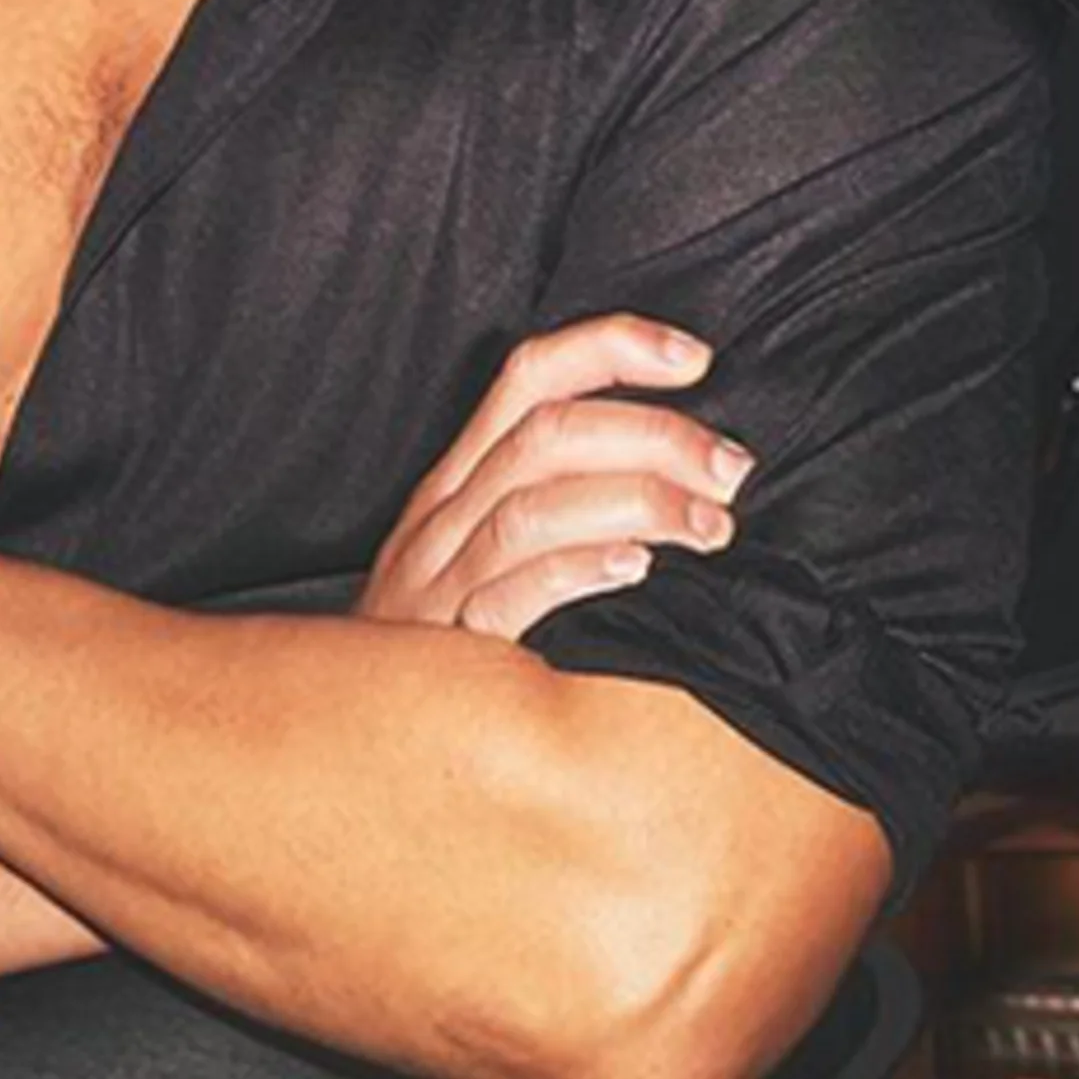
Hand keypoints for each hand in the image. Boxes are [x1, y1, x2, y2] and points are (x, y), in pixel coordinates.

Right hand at [360, 314, 752, 641]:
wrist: (348, 730)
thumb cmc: (442, 637)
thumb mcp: (482, 551)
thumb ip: (558, 501)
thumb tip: (686, 471)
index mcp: (459, 477)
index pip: (530, 375)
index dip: (612, 347)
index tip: (695, 357)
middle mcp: (444, 514)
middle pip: (548, 435)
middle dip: (653, 435)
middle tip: (731, 469)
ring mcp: (438, 580)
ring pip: (533, 506)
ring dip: (638, 502)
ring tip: (712, 526)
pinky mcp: (444, 650)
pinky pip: (509, 594)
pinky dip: (576, 570)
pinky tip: (636, 570)